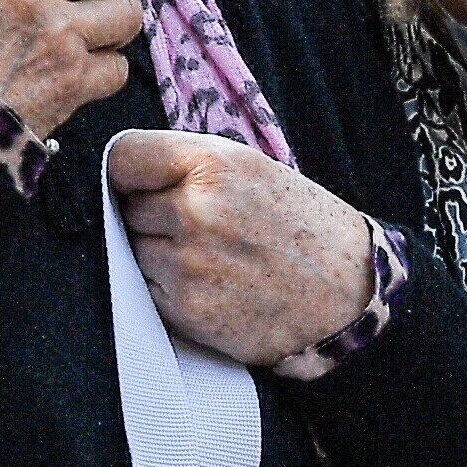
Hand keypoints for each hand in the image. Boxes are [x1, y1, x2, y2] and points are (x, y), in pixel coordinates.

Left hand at [107, 130, 373, 366]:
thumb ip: (188, 164)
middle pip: (127, 208)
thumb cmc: (299, 225)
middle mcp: (196, 209)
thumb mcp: (252, 168)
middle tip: (200, 228)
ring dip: (158, 256)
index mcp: (212, 163)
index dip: (128, 172)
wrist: (347, 294)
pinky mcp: (186, 309)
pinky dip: (166, 291)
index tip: (140, 183)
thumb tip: (119, 175)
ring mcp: (188, 263)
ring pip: (133, 251)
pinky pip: (145, 290)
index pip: (122, 157)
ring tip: (210, 259)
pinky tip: (209, 286)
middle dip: (151, 218)